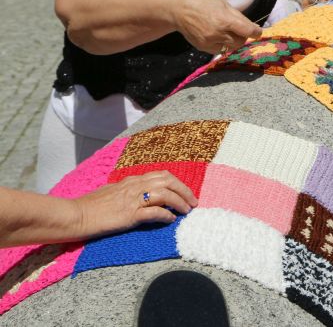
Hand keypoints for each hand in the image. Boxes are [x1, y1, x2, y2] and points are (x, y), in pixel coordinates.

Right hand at [74, 171, 197, 237]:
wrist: (75, 215)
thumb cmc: (90, 205)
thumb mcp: (111, 191)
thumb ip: (126, 189)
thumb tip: (138, 192)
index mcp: (131, 181)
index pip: (162, 175)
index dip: (177, 183)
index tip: (185, 193)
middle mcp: (134, 186)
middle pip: (168, 181)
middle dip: (184, 191)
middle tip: (193, 202)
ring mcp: (132, 200)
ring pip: (165, 194)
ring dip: (179, 202)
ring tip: (186, 211)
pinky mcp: (129, 215)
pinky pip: (154, 213)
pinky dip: (166, 215)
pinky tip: (171, 220)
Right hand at [170, 0, 261, 55]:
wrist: (178, 9)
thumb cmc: (203, 2)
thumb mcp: (224, 5)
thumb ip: (240, 18)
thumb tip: (253, 28)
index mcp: (224, 20)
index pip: (248, 31)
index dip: (256, 32)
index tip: (257, 32)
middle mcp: (217, 33)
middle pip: (240, 41)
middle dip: (243, 36)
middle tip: (238, 29)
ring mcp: (209, 42)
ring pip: (231, 47)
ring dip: (233, 41)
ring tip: (227, 32)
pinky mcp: (202, 48)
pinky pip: (220, 50)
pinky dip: (222, 45)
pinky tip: (217, 36)